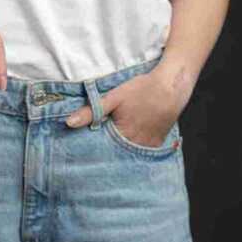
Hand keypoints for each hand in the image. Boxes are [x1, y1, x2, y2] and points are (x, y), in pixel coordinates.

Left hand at [65, 65, 191, 147]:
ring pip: (128, 155)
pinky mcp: (157, 144)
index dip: (91, 149)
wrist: (172, 86)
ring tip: (109, 149)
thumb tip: (69, 123)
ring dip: (119, 152)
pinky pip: (142, 153)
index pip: (101, 150)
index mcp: (122, 135)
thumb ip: (92, 111)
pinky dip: (133, 150)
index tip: (81, 150)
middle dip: (104, 153)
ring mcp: (148, 146)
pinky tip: (126, 145)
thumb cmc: (142, 89)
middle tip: (91, 153)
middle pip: (115, 154)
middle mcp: (135, 145)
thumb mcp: (114, 97)